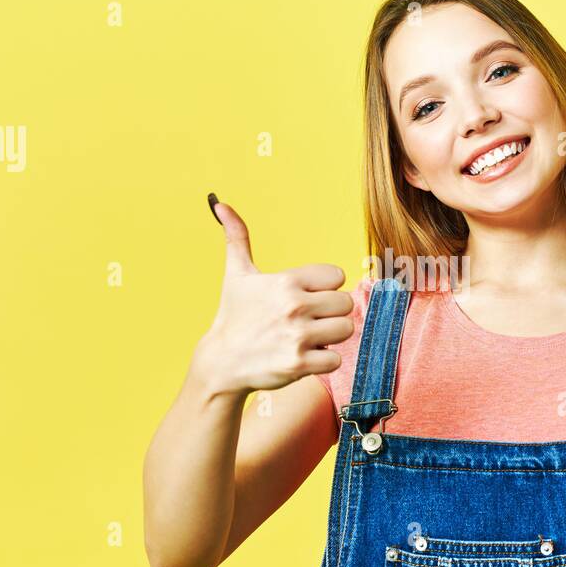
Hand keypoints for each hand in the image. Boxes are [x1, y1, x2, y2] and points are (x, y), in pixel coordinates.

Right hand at [191, 195, 354, 395]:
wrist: (221, 362)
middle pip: (345, 303)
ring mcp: (298, 336)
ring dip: (330, 337)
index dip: (326, 288)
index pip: (337, 276)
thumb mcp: (236, 274)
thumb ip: (237, 237)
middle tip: (308, 320)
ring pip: (345, 330)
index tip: (307, 297)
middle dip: (330, 313)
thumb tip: (220, 203)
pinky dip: (323, 361)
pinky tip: (303, 356)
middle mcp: (294, 306)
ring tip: (307, 338)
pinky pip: (335, 359)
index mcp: (286, 281)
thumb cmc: (234, 315)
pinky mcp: (299, 363)